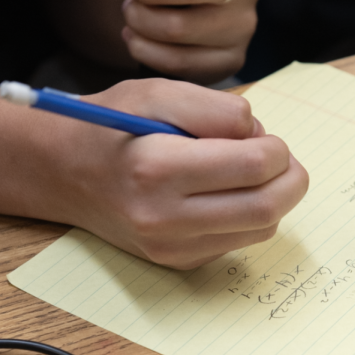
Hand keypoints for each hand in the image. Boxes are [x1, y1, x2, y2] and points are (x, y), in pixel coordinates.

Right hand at [47, 79, 307, 268]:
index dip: (275, 147)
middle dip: (289, 177)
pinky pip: (239, 240)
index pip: (254, 166)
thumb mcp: (158, 92)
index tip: (263, 136)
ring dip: (272, 196)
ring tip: (248, 170)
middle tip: (278, 156)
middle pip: (267, 207)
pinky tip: (225, 192)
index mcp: (157, 168)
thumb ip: (214, 108)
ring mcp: (171, 247)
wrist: (64, 172)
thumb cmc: (113, 124)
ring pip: (261, 228)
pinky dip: (248, 214)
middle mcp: (163, 217)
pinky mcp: (179, 262)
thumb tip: (259, 136)